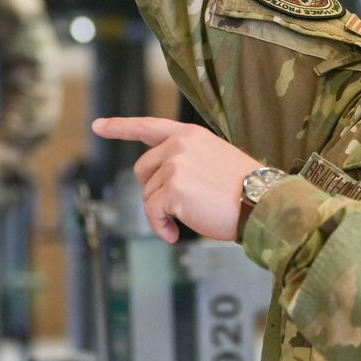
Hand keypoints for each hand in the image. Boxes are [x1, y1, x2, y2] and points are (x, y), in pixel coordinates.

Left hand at [92, 117, 260, 244]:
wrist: (262, 203)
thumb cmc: (244, 188)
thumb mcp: (215, 158)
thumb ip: (186, 159)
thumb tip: (160, 179)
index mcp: (190, 134)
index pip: (148, 126)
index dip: (120, 127)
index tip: (98, 126)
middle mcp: (179, 145)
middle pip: (142, 171)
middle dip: (154, 192)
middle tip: (178, 206)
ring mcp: (174, 166)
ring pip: (147, 195)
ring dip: (161, 213)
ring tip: (187, 219)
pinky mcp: (173, 190)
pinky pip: (152, 213)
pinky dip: (161, 228)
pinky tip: (175, 234)